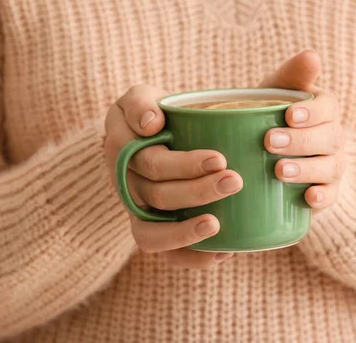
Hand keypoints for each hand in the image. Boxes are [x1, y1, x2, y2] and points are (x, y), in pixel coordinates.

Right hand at [104, 85, 242, 267]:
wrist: (152, 137)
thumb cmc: (155, 114)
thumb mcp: (141, 97)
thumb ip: (140, 102)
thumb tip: (150, 125)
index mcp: (120, 147)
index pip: (148, 161)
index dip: (183, 165)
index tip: (219, 159)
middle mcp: (123, 182)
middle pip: (157, 194)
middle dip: (198, 191)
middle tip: (234, 181)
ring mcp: (135, 210)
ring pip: (151, 233)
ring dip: (186, 232)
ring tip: (217, 225)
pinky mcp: (151, 230)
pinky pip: (163, 255)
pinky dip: (191, 258)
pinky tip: (223, 251)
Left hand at [260, 51, 345, 213]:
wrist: (267, 151)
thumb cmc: (271, 113)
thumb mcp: (277, 90)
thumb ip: (292, 74)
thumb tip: (312, 55)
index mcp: (324, 109)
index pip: (328, 107)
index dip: (313, 112)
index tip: (289, 115)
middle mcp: (333, 136)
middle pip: (329, 138)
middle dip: (301, 141)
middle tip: (270, 142)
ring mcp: (332, 165)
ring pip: (330, 167)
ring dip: (307, 169)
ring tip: (279, 171)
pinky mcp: (326, 190)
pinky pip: (331, 195)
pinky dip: (322, 197)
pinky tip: (308, 197)